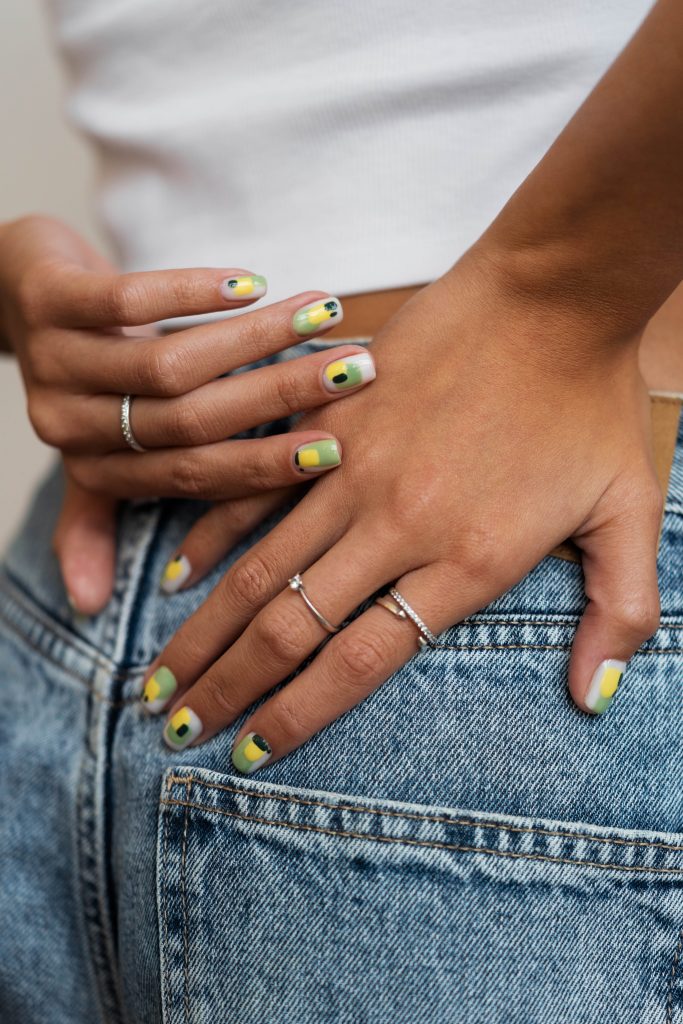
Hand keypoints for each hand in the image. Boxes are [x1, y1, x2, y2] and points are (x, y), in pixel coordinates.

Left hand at [0, 215, 374, 609]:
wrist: (6, 292)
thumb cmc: (82, 375)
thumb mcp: (94, 452)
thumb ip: (102, 517)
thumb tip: (90, 609)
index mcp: (98, 468)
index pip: (195, 477)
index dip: (265, 467)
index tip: (337, 450)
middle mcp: (72, 426)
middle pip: (191, 423)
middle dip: (279, 398)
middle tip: (352, 372)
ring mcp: (55, 362)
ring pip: (169, 364)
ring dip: (253, 339)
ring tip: (320, 313)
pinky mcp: (47, 298)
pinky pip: (128, 299)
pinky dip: (192, 294)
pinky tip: (251, 283)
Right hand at [142, 247, 662, 761]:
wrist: (551, 292)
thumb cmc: (592, 402)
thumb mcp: (632, 511)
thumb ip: (619, 612)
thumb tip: (598, 699)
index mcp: (467, 560)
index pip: (359, 662)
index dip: (296, 716)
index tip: (247, 754)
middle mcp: (397, 524)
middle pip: (291, 628)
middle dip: (226, 690)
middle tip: (176, 731)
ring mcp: (354, 469)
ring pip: (258, 569)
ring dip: (203, 632)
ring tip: (156, 680)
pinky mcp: (332, 422)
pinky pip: (254, 487)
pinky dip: (210, 535)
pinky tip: (176, 576)